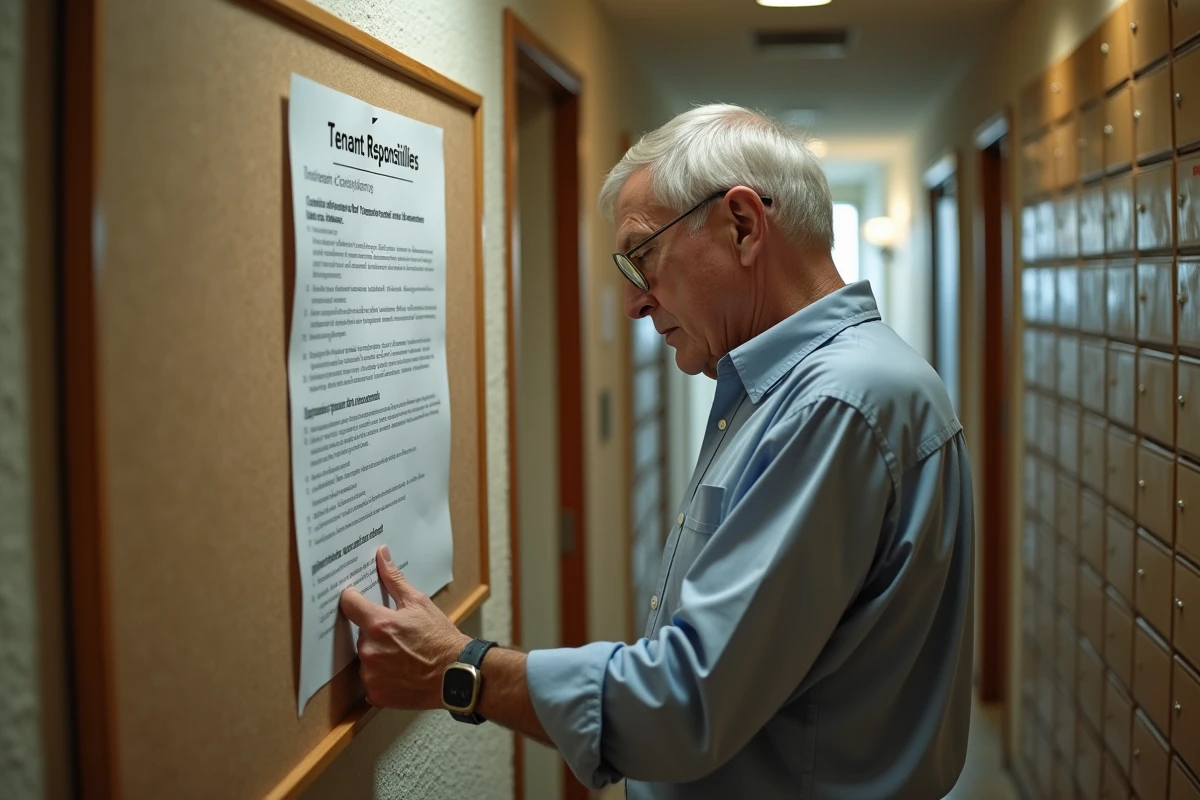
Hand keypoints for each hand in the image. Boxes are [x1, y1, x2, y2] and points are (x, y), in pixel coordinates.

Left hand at [339, 546, 469, 709]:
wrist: (456, 674)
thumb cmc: (440, 639)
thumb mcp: (419, 603)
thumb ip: (394, 579)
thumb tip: (381, 556)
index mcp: (378, 624)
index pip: (349, 604)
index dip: (353, 599)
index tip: (357, 599)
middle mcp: (369, 649)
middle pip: (360, 633)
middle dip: (375, 632)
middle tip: (397, 635)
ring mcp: (370, 674)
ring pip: (365, 657)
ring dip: (378, 655)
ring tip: (402, 656)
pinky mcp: (375, 693)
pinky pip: (370, 680)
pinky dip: (382, 677)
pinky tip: (400, 672)